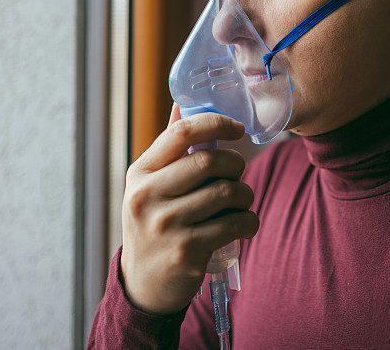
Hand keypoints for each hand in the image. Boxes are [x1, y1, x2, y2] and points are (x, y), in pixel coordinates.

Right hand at [120, 102, 258, 314]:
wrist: (143, 284)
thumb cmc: (154, 224)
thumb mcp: (149, 186)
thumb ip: (168, 150)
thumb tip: (182, 105)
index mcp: (140, 173)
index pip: (181, 132)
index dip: (216, 123)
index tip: (237, 128)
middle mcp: (146, 196)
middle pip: (209, 161)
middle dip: (236, 164)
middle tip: (238, 174)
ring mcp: (165, 225)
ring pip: (227, 193)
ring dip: (245, 195)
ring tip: (242, 202)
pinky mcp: (187, 251)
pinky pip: (234, 224)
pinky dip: (249, 222)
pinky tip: (245, 224)